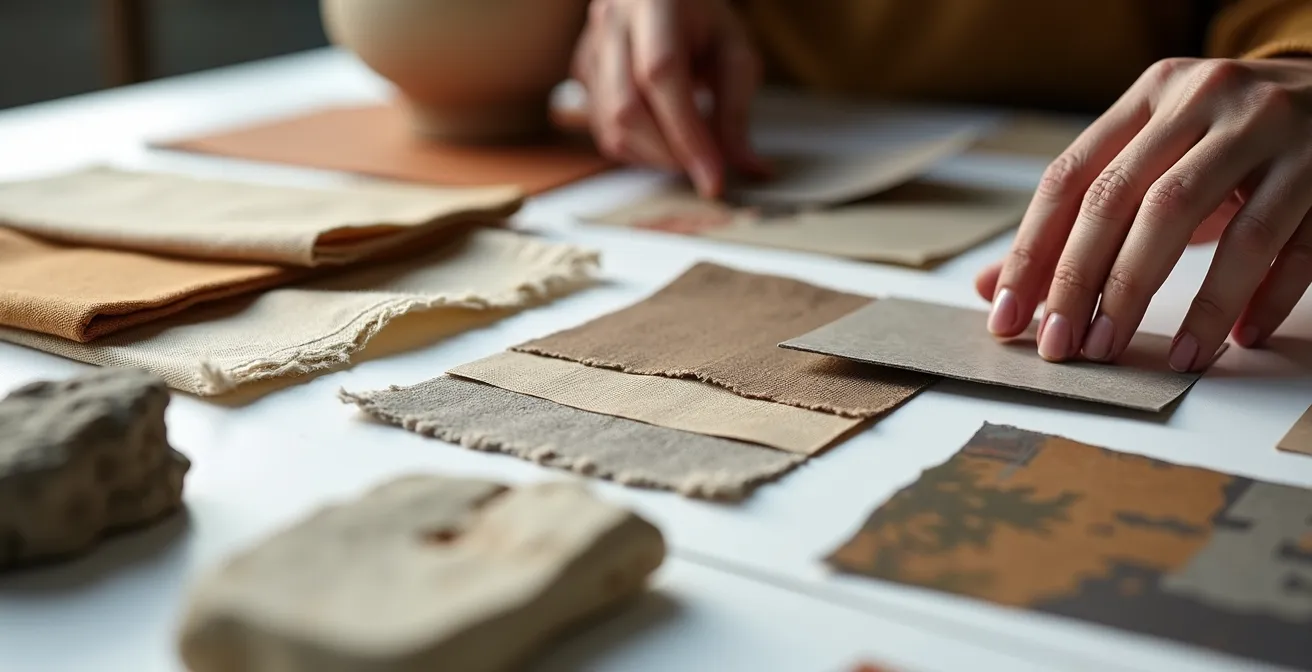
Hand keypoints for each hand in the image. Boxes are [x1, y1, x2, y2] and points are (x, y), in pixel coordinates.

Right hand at [571, 0, 769, 197]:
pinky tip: (661, 137)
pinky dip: (634, 147)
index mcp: (654, 3)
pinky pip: (600, 126)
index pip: (661, 76)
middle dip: (668, 153)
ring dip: (651, 155)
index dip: (686, 133)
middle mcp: (612, 21)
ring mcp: (590, 47)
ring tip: (685, 151)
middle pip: (626, 109)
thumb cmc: (704, 19)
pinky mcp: (582, 71)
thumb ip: (737, 110)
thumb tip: (749, 168)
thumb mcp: (734, 52)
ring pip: (608, 126)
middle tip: (703, 167)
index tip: (713, 177)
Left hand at [976, 57, 1311, 370]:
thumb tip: (991, 288)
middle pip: (1123, 200)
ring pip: (1193, 219)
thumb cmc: (1228, 138)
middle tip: (1064, 346)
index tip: (1007, 316)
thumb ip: (1078, 218)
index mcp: (1150, 95)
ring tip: (1124, 352)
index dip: (1032, 253)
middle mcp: (1205, 100)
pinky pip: (1283, 245)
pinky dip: (1252, 298)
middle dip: (1083, 283)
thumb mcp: (1154, 158)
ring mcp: (1271, 130)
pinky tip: (1227, 341)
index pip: (1070, 179)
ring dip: (1152, 295)